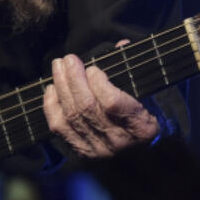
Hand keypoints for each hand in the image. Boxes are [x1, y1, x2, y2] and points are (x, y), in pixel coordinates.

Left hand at [43, 50, 159, 157]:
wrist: (139, 155)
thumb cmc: (142, 117)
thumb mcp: (147, 95)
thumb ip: (132, 70)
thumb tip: (121, 44)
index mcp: (140, 126)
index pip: (112, 103)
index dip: (98, 83)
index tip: (94, 69)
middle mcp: (118, 140)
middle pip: (87, 107)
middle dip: (74, 78)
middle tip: (69, 59)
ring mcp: (97, 148)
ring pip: (72, 114)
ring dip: (61, 86)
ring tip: (58, 66)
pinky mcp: (80, 150)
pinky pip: (60, 127)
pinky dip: (52, 105)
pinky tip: (52, 89)